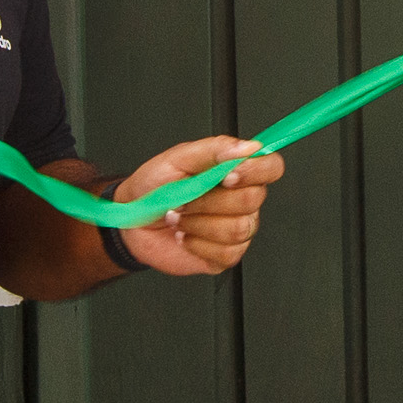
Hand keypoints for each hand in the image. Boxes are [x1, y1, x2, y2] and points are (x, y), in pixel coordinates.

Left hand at [113, 136, 282, 276]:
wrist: (131, 221)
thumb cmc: (153, 187)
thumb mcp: (178, 158)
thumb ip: (214, 149)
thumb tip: (248, 147)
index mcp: (236, 172)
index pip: (271, 167)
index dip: (256, 171)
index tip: (228, 174)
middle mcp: (242, 201)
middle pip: (253, 200)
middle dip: (210, 200)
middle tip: (185, 197)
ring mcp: (237, 230)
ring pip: (238, 229)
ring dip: (199, 223)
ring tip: (179, 217)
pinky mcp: (225, 255)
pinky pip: (226, 253)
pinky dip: (197, 243)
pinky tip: (185, 236)